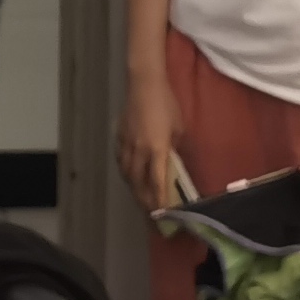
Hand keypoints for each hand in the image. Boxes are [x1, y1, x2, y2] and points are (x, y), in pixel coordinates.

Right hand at [117, 75, 181, 213]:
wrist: (144, 85)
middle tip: (151, 214)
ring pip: (127, 175)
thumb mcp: (179, 128)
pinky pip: (122, 162)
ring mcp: (127, 145)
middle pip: (138, 184)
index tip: (162, 214)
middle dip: (144, 201)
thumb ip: (175, 148)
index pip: (156, 182)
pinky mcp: (120, 138)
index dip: (159, 200)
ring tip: (141, 199)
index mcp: (157, 149)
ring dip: (134, 190)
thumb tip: (173, 161)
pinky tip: (130, 176)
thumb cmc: (166, 104)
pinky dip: (126, 174)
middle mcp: (139, 151)